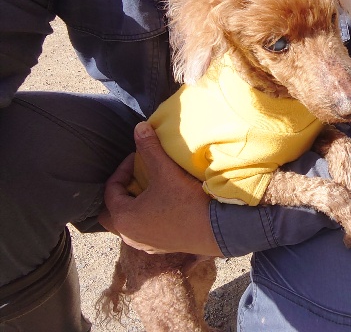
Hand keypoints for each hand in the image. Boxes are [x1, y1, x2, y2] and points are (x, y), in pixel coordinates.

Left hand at [99, 121, 222, 256]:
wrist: (215, 230)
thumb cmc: (186, 202)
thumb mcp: (166, 172)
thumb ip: (150, 149)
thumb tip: (139, 127)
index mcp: (123, 218)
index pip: (110, 190)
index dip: (122, 169)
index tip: (137, 159)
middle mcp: (128, 235)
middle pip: (112, 212)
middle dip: (121, 193)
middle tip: (136, 179)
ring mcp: (144, 244)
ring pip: (128, 223)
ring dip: (134, 206)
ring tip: (150, 191)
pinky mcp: (160, 248)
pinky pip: (143, 232)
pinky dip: (146, 218)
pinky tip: (163, 207)